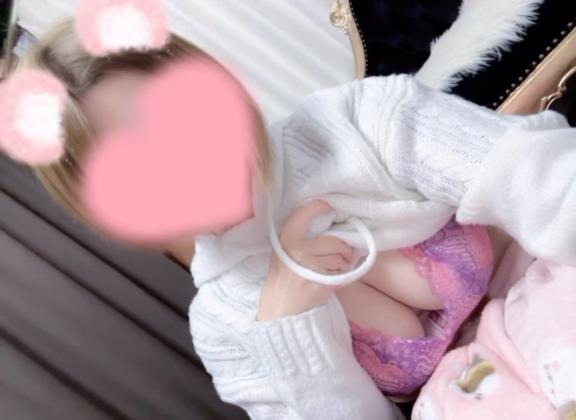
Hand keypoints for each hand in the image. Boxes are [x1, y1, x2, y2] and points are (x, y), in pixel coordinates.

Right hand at [257, 200, 353, 320]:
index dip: (321, 206)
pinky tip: (330, 282)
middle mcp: (298, 249)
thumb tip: (332, 224)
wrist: (281, 310)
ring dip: (342, 265)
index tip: (331, 204)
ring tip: (329, 272)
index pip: (306, 213)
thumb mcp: (282, 253)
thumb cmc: (283, 279)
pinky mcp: (323, 282)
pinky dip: (341, 277)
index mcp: (286, 239)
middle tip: (341, 254)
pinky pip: (343, 273)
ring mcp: (311, 266)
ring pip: (341, 258)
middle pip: (334, 241)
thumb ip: (300, 238)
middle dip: (342, 249)